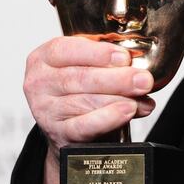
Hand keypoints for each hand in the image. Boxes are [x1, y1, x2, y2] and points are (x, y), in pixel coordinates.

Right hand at [23, 36, 155, 183]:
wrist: (70, 128)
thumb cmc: (82, 89)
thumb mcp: (88, 66)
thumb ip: (109, 62)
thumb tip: (139, 68)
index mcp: (44, 57)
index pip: (65, 50)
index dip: (97, 53)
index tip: (124, 57)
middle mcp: (39, 82)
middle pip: (80, 78)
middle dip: (117, 79)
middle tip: (144, 79)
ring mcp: (45, 109)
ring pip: (85, 101)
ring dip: (119, 99)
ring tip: (141, 98)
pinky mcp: (57, 133)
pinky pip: (84, 126)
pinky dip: (108, 118)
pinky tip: (128, 111)